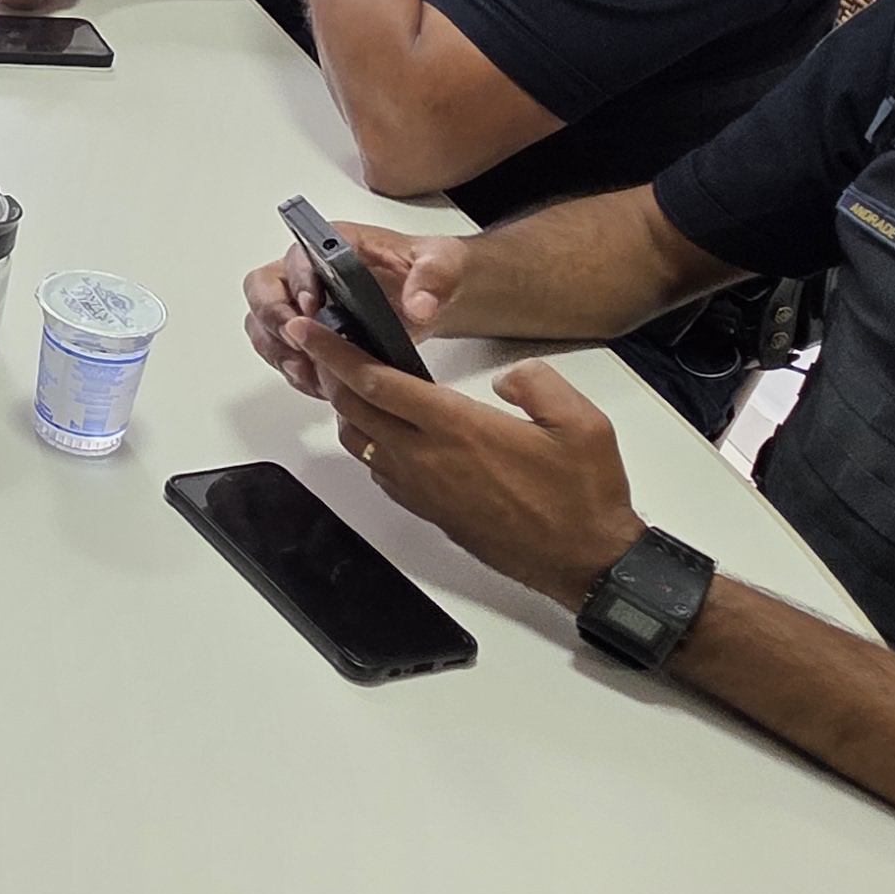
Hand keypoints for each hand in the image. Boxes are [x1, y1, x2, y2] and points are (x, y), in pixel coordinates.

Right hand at [238, 220, 459, 395]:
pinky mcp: (310, 333)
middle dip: (273, 320)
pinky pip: (280, 350)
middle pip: (263, 288)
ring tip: (307, 373)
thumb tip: (419, 304)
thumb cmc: (432, 272)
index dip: (298, 282)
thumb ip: (433, 278)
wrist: (438, 297)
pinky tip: (318, 383)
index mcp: (335, 244)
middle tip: (297, 347)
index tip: (312, 308)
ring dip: (277, 350)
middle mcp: (309, 270)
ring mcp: (303, 302)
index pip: (297, 256)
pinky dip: (292, 369)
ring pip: (263, 323)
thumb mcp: (443, 265)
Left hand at [319, 354, 645, 611]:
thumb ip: (535, 381)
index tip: (310, 333)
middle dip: (330, 375)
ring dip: (347, 411)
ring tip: (352, 385)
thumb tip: (505, 377)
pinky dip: (369, 445)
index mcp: (458, 428)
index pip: (377, 382)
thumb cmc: (582, 495)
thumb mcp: (581, 420)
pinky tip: (385, 432)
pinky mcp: (430, 512)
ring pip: (361, 444)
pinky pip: (381, 473)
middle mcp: (429, 460)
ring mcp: (424, 490)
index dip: (335, 354)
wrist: (584, 560)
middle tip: (322, 349)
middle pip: (354, 410)